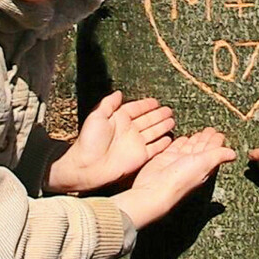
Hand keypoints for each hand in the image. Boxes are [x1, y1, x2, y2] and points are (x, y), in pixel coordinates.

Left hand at [45, 91, 174, 193]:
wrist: (86, 166)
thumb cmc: (88, 141)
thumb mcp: (96, 116)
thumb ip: (109, 103)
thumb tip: (118, 92)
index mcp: (119, 119)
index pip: (136, 109)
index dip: (146, 105)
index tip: (155, 101)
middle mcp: (129, 130)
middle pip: (148, 120)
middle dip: (158, 115)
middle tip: (169, 110)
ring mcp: (135, 144)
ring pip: (153, 132)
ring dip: (163, 126)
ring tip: (172, 120)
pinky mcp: (140, 156)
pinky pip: (154, 148)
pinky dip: (162, 144)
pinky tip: (169, 138)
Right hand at [112, 128, 235, 228]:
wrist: (155, 188)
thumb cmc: (181, 178)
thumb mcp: (204, 163)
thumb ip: (218, 156)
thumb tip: (234, 154)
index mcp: (204, 166)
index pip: (213, 151)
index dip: (217, 142)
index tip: (220, 133)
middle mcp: (193, 165)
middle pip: (202, 148)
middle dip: (207, 139)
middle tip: (211, 129)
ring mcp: (179, 162)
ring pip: (190, 147)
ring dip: (195, 140)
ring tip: (200, 132)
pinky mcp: (166, 159)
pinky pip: (175, 148)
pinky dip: (180, 142)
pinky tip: (183, 138)